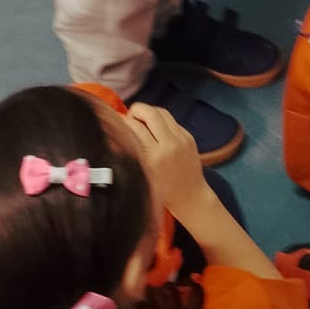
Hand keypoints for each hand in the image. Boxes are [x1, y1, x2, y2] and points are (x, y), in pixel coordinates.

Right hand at [125, 102, 208, 222]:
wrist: (191, 197)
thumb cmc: (164, 192)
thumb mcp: (142, 174)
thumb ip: (132, 152)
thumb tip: (120, 130)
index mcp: (153, 157)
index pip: (133, 126)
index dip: (122, 121)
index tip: (118, 123)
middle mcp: (168, 145)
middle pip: (148, 112)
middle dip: (135, 111)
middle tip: (130, 119)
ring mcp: (181, 139)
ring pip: (161, 111)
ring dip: (149, 112)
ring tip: (142, 122)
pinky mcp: (189, 136)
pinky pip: (171, 120)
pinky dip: (161, 120)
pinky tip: (156, 130)